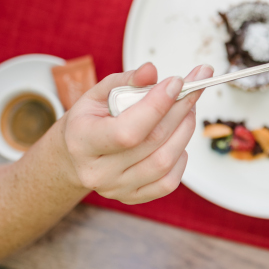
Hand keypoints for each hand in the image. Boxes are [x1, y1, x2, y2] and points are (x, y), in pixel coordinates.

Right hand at [61, 62, 211, 203]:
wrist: (75, 156)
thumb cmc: (89, 121)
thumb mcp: (97, 94)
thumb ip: (125, 81)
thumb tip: (151, 71)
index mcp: (83, 141)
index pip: (128, 130)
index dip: (157, 105)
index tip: (176, 82)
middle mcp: (98, 171)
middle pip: (152, 142)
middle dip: (179, 109)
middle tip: (193, 87)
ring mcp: (116, 188)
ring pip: (164, 162)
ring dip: (184, 130)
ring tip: (187, 109)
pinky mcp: (132, 197)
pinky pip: (168, 182)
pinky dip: (180, 157)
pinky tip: (177, 138)